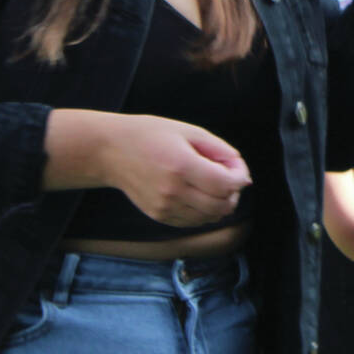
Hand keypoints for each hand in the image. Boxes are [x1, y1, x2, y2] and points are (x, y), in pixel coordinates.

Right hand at [97, 115, 251, 227]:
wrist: (112, 151)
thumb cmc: (151, 135)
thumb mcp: (189, 131)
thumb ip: (219, 150)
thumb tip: (241, 172)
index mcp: (182, 166)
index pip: (226, 185)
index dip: (239, 177)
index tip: (236, 166)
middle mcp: (173, 191)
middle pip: (221, 206)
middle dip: (233, 192)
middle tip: (229, 176)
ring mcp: (165, 207)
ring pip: (209, 217)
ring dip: (220, 204)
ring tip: (213, 184)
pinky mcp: (159, 216)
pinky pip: (193, 222)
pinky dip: (204, 212)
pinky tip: (199, 194)